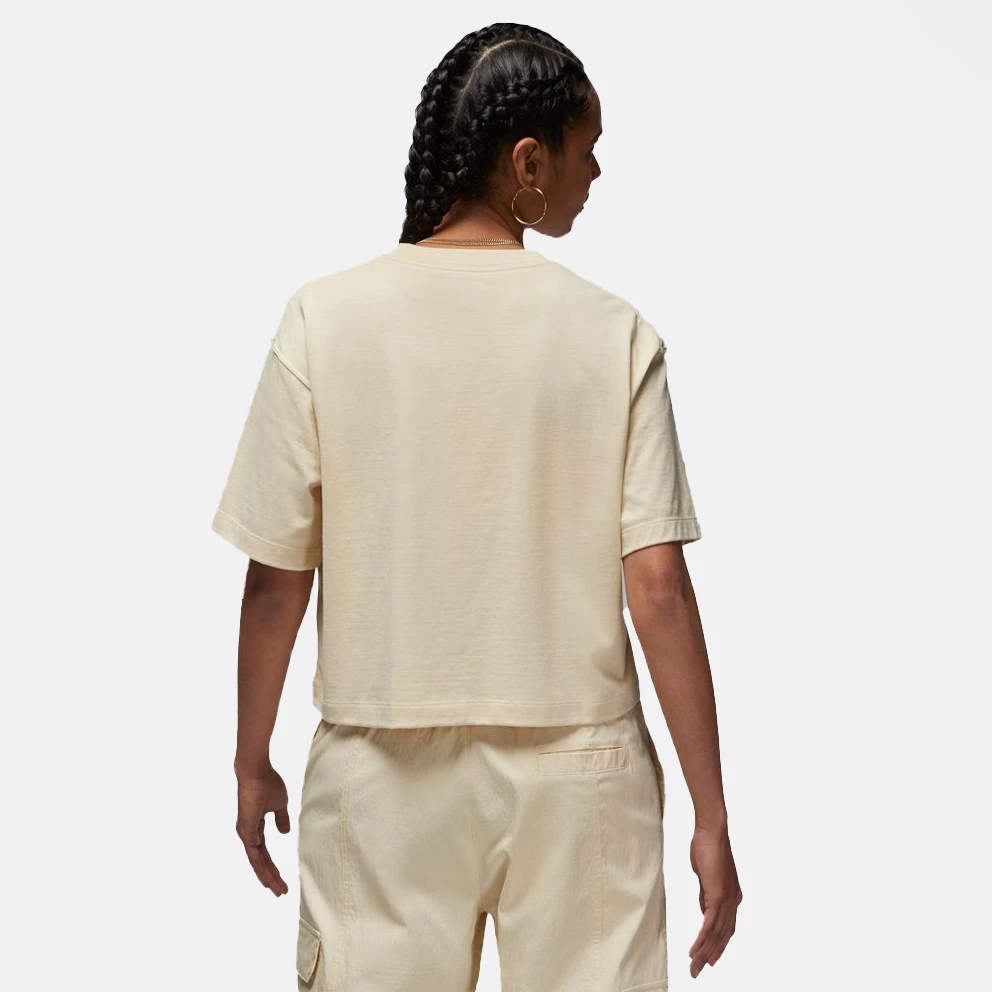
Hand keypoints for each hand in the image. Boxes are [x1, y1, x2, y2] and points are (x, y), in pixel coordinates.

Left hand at [235, 762, 291, 895]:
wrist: (256, 772)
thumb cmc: (267, 784)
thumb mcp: (280, 804)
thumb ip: (281, 819)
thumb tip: (284, 833)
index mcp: (256, 828)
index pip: (264, 853)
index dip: (272, 867)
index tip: (281, 880)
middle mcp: (249, 834)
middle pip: (260, 861)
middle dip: (271, 877)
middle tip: (280, 892)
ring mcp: (246, 833)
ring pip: (256, 861)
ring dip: (266, 876)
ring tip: (276, 889)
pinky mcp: (246, 830)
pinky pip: (253, 853)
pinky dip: (259, 866)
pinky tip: (267, 875)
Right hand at [688, 823, 742, 977]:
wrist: (712, 831)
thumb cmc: (708, 847)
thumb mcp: (706, 876)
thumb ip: (706, 894)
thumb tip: (704, 910)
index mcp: (732, 897)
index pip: (726, 928)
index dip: (718, 945)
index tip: (710, 959)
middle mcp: (734, 901)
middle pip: (723, 936)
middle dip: (711, 955)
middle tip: (698, 971)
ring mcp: (727, 900)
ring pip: (716, 934)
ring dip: (704, 953)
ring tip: (694, 967)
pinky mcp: (718, 896)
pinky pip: (709, 925)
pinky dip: (702, 940)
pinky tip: (694, 951)